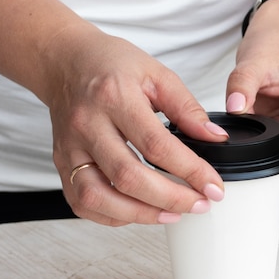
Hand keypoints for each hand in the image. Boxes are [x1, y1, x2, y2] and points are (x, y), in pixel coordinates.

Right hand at [46, 26, 227, 225]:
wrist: (66, 62)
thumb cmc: (111, 65)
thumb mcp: (158, 75)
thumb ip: (187, 108)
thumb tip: (215, 138)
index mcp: (115, 98)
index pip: (157, 145)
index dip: (190, 171)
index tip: (213, 186)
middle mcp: (88, 125)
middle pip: (128, 177)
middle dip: (171, 198)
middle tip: (200, 204)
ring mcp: (71, 148)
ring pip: (99, 197)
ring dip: (140, 214)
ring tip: (173, 213)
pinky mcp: (62, 163)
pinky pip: (82, 203)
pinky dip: (112, 216)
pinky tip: (140, 212)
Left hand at [225, 2, 278, 157]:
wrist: (278, 35)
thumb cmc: (273, 44)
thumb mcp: (253, 61)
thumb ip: (241, 86)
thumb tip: (234, 110)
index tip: (258, 137)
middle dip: (274, 139)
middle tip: (255, 115)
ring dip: (270, 134)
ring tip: (261, 108)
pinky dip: (269, 131)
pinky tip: (265, 112)